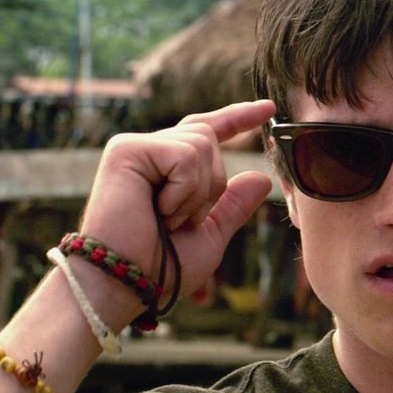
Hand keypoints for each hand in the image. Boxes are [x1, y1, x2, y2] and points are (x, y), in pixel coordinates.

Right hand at [79, 100, 275, 320]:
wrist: (124, 283)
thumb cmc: (161, 268)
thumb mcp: (209, 236)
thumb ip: (233, 206)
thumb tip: (261, 176)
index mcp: (166, 169)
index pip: (206, 132)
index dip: (237, 119)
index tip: (268, 108)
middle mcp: (149, 151)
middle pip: (209, 139)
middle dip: (211, 187)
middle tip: (180, 223)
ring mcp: (135, 147)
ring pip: (201, 144)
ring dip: (196, 193)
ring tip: (166, 218)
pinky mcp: (126, 150)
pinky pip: (184, 155)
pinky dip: (183, 191)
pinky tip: (157, 210)